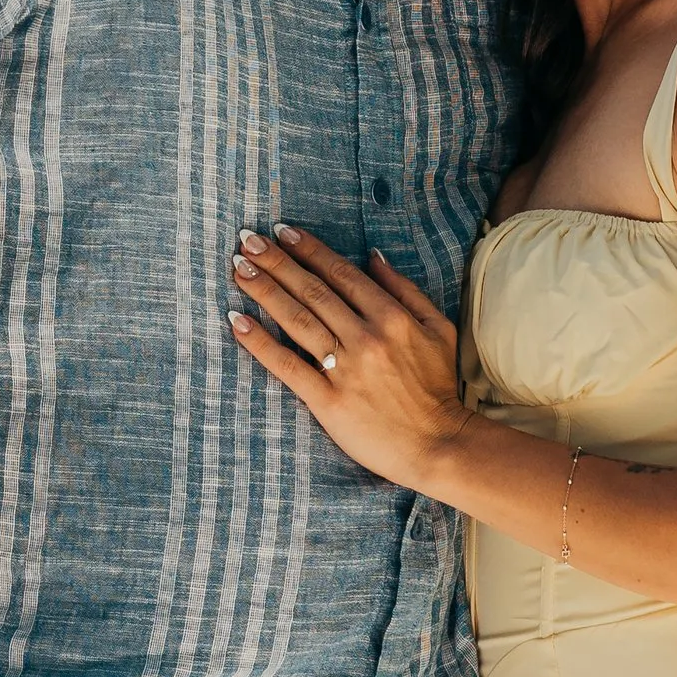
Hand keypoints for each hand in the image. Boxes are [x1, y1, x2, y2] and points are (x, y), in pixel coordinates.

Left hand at [228, 225, 468, 492]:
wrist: (438, 444)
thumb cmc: (437, 387)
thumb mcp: (438, 329)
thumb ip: (406, 290)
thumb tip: (373, 256)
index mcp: (392, 317)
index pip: (340, 274)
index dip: (308, 249)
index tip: (282, 232)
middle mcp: (366, 338)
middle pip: (312, 290)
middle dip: (276, 261)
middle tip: (246, 241)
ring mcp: (345, 370)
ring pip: (297, 320)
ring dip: (264, 290)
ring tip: (238, 268)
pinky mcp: (328, 402)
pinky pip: (288, 366)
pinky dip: (261, 343)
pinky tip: (238, 321)